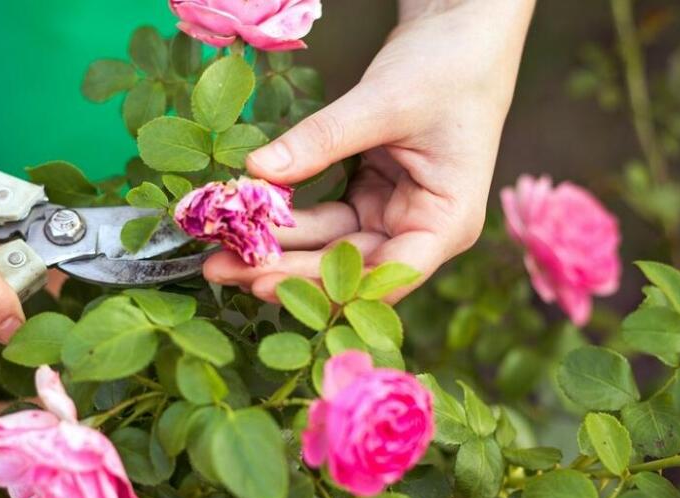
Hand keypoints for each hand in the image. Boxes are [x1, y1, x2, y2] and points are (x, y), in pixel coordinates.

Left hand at [203, 0, 534, 302]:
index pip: (384, 274)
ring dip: (278, 248)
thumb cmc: (447, 65)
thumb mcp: (382, 102)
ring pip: (329, 246)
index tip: (264, 283)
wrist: (461, 30)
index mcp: (447, 222)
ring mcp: (394, 214)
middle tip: (220, 269)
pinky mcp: (371, 195)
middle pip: (349, 267)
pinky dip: (287, 220)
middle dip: (284, 269)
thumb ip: (322, 140)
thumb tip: (258, 170)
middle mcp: (421, 229)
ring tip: (219, 253)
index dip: (323, 285)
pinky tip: (245, 221)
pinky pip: (323, 219)